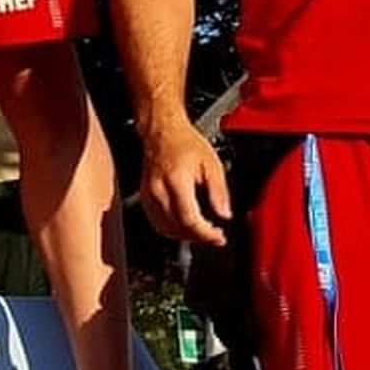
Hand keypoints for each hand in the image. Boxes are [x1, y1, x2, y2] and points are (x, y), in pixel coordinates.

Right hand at [138, 119, 231, 246]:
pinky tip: (183, 226)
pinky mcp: (144, 196)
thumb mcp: (212, 164)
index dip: (206, 234)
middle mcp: (158, 190)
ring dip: (184, 236)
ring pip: (164, 228)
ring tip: (201, 232)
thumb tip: (225, 214)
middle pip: (176, 228)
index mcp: (176, 182)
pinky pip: (155, 221)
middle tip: (214, 236)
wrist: (162, 132)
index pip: (190, 220)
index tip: (219, 237)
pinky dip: (170, 229)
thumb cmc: (184, 143)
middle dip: (198, 237)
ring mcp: (148, 194)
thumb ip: (219, 192)